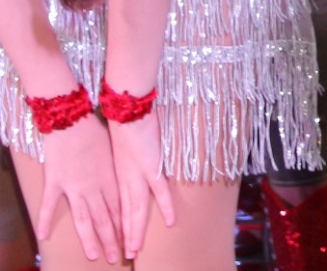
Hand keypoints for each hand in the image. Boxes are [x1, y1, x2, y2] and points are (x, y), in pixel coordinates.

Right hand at [35, 116, 123, 263]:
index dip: (128, 228)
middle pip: (107, 219)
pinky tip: (44, 236)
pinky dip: (46, 220)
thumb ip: (120, 173)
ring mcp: (76, 186)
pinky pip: (50, 205)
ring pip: (85, 219)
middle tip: (118, 258)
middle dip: (114, 240)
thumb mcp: (116, 154)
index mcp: (114, 179)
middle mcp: (97, 187)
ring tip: (96, 256)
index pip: (123, 210)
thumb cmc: (99, 132)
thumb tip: (130, 184)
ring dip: (91, 239)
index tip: (133, 244)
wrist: (76, 119)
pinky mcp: (56, 182)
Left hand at [107, 115, 174, 258]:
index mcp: (119, 176)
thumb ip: (128, 160)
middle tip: (128, 253)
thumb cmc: (125, 122)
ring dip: (137, 230)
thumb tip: (134, 165)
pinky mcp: (151, 167)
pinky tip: (169, 222)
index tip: (122, 240)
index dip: (122, 224)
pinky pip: (159, 192)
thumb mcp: (121, 147)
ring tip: (136, 249)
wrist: (126, 110)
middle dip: (128, 234)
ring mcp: (138, 175)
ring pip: (137, 210)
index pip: (121, 206)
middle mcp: (126, 180)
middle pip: (127, 213)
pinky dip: (165, 207)